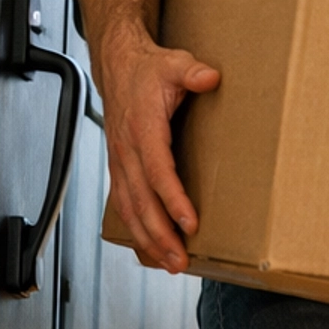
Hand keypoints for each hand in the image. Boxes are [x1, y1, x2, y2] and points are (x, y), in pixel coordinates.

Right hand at [97, 25, 219, 272]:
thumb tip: (209, 77)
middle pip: (141, 200)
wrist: (118, 67)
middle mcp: (127, 150)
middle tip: (180, 259)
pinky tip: (151, 250)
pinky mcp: (120, 169)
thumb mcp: (174, 63)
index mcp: (142, 128)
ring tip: (169, 264)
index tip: (190, 222)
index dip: (172, 198)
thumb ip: (192, 72)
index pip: (157, 170)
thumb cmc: (148, 71)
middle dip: (160, 234)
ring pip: (129, 209)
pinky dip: (136, 231)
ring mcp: (120, 162)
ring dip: (147, 240)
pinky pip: (124, 206)